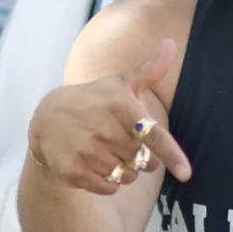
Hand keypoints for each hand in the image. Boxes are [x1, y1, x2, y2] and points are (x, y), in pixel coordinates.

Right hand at [25, 39, 192, 193]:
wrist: (46, 119)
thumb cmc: (94, 100)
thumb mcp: (119, 83)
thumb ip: (150, 70)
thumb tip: (171, 43)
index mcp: (118, 105)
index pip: (151, 135)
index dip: (171, 155)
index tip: (186, 174)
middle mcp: (103, 129)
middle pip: (143, 161)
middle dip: (139, 157)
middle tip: (121, 143)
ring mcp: (87, 152)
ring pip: (128, 177)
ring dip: (124, 171)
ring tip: (106, 152)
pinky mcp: (75, 171)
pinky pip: (109, 188)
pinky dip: (108, 182)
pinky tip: (94, 164)